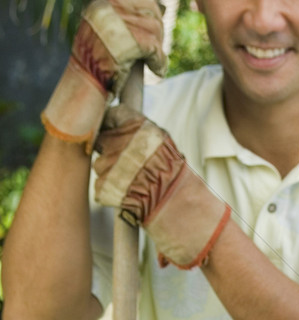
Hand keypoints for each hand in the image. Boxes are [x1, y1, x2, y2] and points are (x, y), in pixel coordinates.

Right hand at [42, 0, 165, 151]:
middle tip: (157, 49)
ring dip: (159, 49)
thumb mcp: (103, 36)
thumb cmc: (94, 68)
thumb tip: (150, 6)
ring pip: (154, 30)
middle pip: (149, 11)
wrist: (83, 89)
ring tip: (157, 63)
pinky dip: (159, 61)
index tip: (156, 27)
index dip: (151, 11)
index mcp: (101, 6)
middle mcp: (107, 11)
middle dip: (158, 31)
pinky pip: (155, 48)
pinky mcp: (128, 43)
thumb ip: (120, 21)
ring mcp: (116, 26)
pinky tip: (158, 71)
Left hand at [94, 105, 230, 268]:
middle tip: (127, 164)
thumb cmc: (174, 174)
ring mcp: (110, 164)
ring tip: (132, 182)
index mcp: (136, 126)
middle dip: (110, 151)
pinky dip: (111, 192)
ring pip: (100, 165)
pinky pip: (101, 186)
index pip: (112, 115)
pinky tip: (128, 194)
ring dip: (110, 173)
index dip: (113, 126)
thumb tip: (119, 124)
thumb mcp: (162, 142)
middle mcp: (121, 141)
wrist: (178, 204)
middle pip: (102, 140)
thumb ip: (139, 131)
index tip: (116, 134)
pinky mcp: (104, 185)